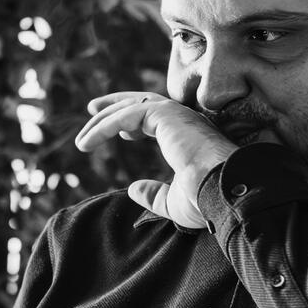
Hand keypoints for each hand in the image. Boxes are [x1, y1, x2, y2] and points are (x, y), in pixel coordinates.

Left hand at [75, 92, 277, 229]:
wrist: (225, 193)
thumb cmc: (207, 200)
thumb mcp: (174, 203)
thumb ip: (154, 195)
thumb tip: (133, 189)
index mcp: (187, 136)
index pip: (155, 119)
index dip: (132, 121)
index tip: (118, 132)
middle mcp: (183, 121)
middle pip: (141, 103)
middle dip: (114, 105)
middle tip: (91, 109)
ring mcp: (176, 115)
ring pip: (131, 107)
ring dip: (103, 119)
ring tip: (83, 140)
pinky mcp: (166, 115)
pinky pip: (126, 115)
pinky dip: (104, 126)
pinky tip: (88, 141)